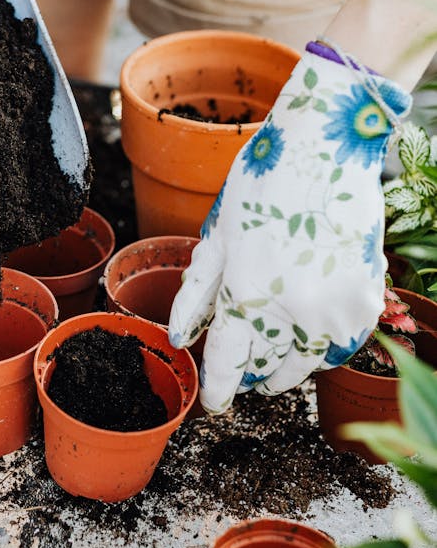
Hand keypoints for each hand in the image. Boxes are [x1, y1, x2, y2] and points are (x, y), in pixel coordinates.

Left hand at [168, 45, 411, 413]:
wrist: (327, 145)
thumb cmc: (262, 181)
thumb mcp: (217, 233)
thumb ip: (197, 290)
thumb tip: (181, 335)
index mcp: (248, 290)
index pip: (229, 362)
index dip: (219, 388)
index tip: (216, 402)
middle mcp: (294, 308)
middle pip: (267, 369)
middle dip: (250, 374)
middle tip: (242, 370)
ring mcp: (336, 307)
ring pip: (306, 364)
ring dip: (285, 365)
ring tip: (273, 358)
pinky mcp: (365, 299)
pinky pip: (340, 345)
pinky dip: (321, 346)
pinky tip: (307, 333)